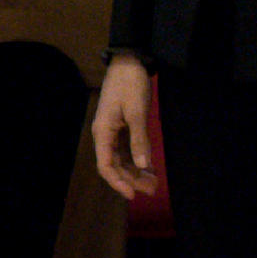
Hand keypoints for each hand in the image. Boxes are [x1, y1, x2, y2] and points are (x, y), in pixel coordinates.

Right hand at [89, 55, 157, 200]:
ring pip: (121, 159)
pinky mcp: (121, 127)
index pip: (106, 165)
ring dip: (135, 171)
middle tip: (152, 189)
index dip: (118, 182)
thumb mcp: (137, 113)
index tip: (133, 195)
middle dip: (131, 179)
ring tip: (154, 182)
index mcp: (103, 132)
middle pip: (114, 165)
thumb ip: (139, 140)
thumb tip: (142, 166)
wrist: (128, 63)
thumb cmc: (130, 85)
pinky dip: (137, 160)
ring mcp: (112, 131)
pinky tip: (149, 167)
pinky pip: (126, 150)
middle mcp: (104, 135)